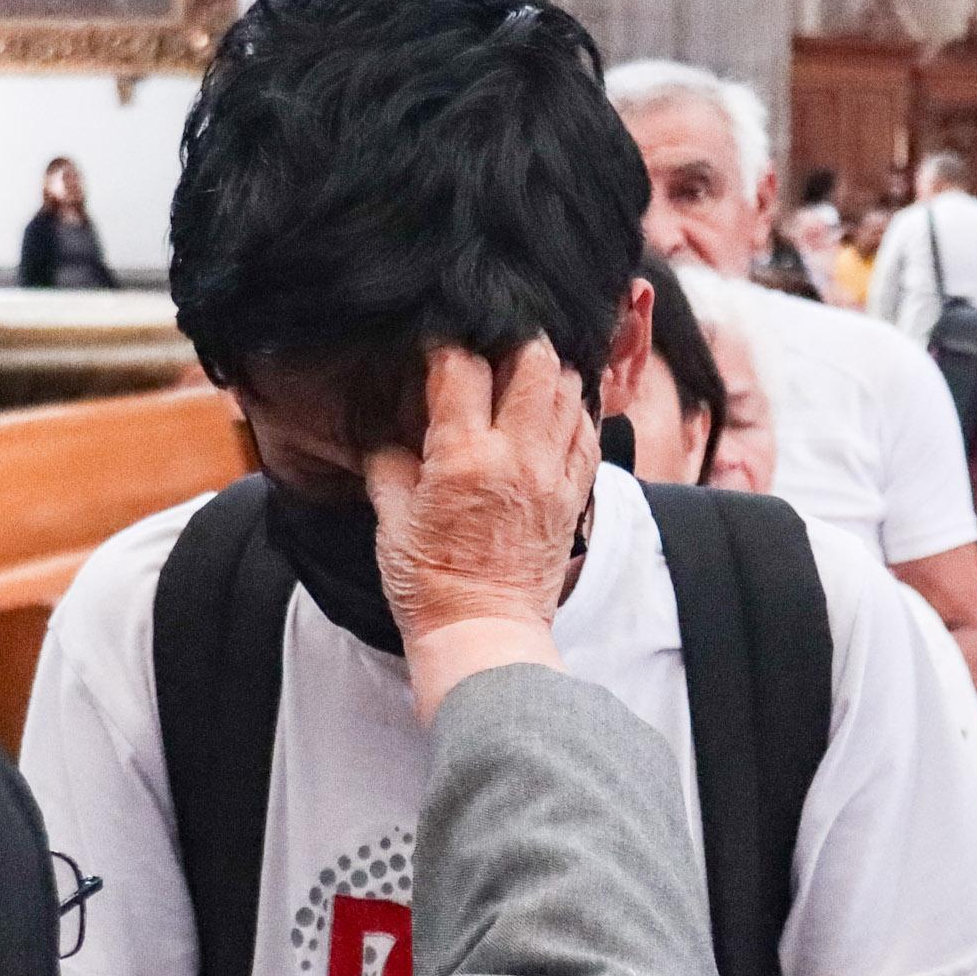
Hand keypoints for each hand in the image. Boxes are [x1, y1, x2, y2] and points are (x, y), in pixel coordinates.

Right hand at [366, 342, 595, 720]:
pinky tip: (554, 413)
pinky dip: (574, 412)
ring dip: (548, 373)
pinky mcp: (574, 496)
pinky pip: (588, 434)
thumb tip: (387, 437)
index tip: (436, 346)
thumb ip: (389, 466)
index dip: (446, 346)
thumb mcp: (392, 520)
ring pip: (570, 390)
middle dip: (513, 341)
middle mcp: (517, 455)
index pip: (463, 368)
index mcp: (464, 456)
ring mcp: (554, 475)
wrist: (483, 634)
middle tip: (494, 346)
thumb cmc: (430, 585)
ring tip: (524, 374)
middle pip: (535, 361)